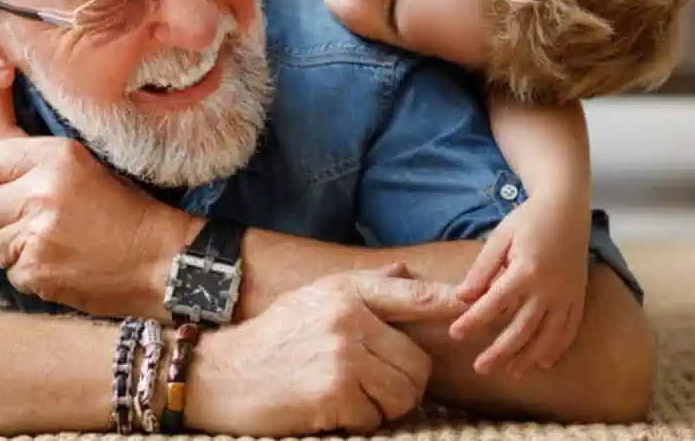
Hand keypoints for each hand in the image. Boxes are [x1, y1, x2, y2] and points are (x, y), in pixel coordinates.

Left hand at [0, 136, 193, 317]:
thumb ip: (35, 166)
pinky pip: (10, 272)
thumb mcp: (83, 168)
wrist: (161, 260)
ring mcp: (37, 234)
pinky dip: (28, 273)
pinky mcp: (37, 271)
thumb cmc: (126, 213)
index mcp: (55, 157)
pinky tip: (57, 265)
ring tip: (47, 246)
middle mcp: (42, 191)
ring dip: (10, 249)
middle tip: (26, 225)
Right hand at [187, 264, 465, 435]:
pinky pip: (375, 418)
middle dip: (406, 386)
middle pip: (418, 364)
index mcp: (344, 292)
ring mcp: (340, 355)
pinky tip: (330, 411)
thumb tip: (404, 272)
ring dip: (386, 408)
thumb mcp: (313, 299)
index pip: (412, 296)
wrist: (217, 376)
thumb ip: (364, 287)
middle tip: (376, 391)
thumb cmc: (270, 339)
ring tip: (353, 400)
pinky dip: (359, 423)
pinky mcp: (332, 392)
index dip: (449, 304)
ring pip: (404, 394)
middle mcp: (347, 318)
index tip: (476, 308)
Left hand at [449, 198, 589, 376]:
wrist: (567, 207)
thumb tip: (462, 296)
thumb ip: (482, 268)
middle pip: (521, 328)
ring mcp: (566, 295)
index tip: (455, 334)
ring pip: (547, 335)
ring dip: (528, 357)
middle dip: (499, 351)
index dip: (473, 321)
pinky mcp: (578, 297)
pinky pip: (570, 330)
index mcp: (526, 269)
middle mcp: (549, 287)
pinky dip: (557, 348)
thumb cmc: (529, 219)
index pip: (494, 303)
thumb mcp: (500, 237)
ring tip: (510, 372)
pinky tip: (543, 363)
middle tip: (480, 367)